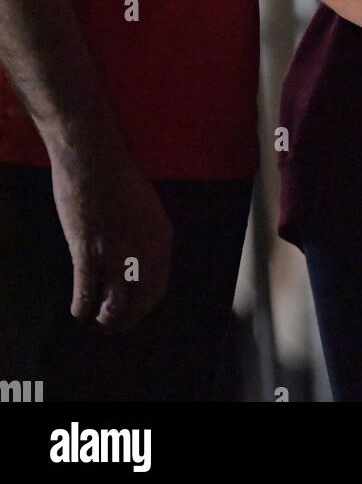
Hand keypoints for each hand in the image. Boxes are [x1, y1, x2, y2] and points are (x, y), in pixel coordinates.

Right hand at [49, 146, 173, 330]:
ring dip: (104, 318)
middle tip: (111, 325)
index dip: (143, 306)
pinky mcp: (88, 253)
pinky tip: (77, 309)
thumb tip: (135, 260)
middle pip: (138, 302)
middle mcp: (144, 252)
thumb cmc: (118, 175)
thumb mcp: (146, 208)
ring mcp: (116, 255)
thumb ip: (145, 236)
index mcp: (161, 240)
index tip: (132, 311)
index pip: (157, 288)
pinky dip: (81, 306)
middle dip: (124, 319)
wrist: (95, 158)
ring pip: (114, 305)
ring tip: (95, 320)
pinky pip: (86, 293)